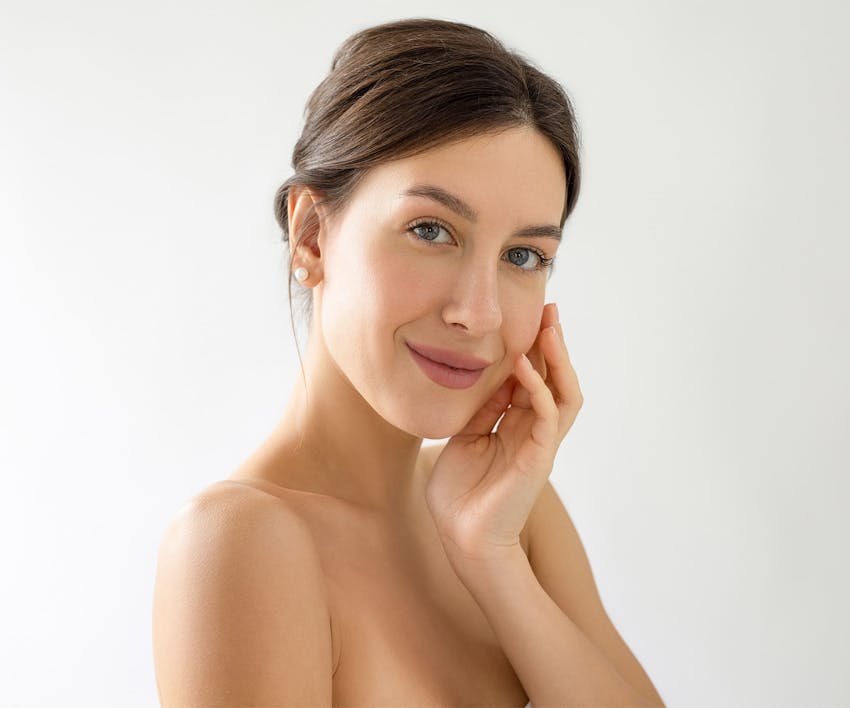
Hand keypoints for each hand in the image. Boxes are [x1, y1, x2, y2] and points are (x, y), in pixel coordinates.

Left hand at [424, 302, 583, 566]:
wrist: (462, 537)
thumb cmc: (459, 494)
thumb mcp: (463, 437)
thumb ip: (480, 410)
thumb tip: (486, 375)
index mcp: (515, 425)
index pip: (532, 378)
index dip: (531, 348)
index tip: (526, 315)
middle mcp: (533, 430)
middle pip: (554, 378)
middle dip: (552, 342)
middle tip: (549, 307)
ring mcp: (540, 443)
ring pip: (563, 392)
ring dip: (558, 359)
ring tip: (548, 327)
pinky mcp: (538, 458)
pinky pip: (547, 416)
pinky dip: (538, 389)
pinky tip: (523, 366)